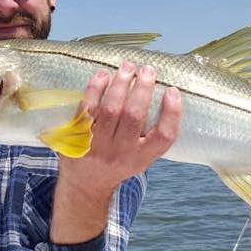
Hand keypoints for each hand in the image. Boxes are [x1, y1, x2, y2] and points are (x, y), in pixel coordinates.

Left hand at [62, 62, 181, 192]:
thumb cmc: (118, 162)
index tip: (173, 91)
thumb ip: (152, 134)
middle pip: (134, 116)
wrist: (85, 184)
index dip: (172, 113)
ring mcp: (97, 145)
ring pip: (110, 108)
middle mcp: (120, 153)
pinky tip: (104, 75)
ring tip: (128, 67)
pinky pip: (87, 108)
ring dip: (120, 84)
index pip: (163, 137)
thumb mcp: (140, 157)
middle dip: (142, 89)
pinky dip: (95, 89)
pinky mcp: (77, 136)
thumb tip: (166, 94)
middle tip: (148, 70)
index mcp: (141, 159)